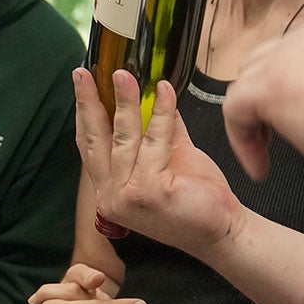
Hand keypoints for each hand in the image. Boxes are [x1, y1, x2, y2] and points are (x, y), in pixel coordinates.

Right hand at [74, 67, 241, 258]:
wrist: (222, 230)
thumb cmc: (196, 198)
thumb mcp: (170, 157)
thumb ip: (158, 129)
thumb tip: (153, 94)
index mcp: (111, 188)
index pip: (89, 146)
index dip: (83, 112)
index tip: (82, 83)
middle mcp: (111, 196)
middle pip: (95, 139)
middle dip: (89, 101)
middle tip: (86, 73)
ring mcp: (127, 196)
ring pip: (124, 136)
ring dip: (124, 101)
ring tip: (125, 75)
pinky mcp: (149, 192)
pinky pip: (154, 141)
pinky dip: (160, 113)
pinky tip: (165, 92)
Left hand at [223, 17, 303, 180]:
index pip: (295, 54)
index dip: (288, 87)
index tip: (295, 118)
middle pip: (264, 62)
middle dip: (264, 99)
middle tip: (274, 136)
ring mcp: (287, 57)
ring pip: (247, 83)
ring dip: (252, 120)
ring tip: (265, 153)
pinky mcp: (269, 84)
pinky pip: (235, 109)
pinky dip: (242, 140)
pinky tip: (259, 164)